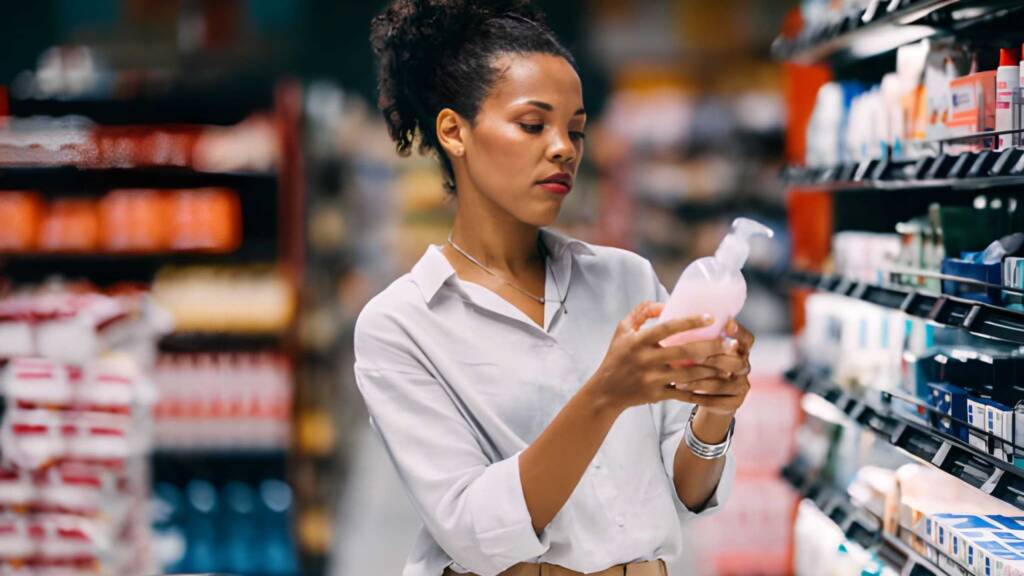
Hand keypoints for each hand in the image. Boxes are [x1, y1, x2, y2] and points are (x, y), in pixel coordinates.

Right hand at [584, 302, 737, 413]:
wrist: (605, 391)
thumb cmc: (617, 356)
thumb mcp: (623, 329)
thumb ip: (641, 312)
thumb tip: (666, 303)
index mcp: (638, 341)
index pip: (667, 328)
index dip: (690, 322)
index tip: (711, 317)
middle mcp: (645, 360)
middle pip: (684, 353)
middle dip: (710, 347)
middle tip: (730, 343)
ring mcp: (652, 380)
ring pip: (689, 375)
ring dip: (712, 370)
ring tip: (730, 363)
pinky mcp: (657, 396)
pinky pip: (684, 395)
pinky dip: (703, 392)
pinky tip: (718, 386)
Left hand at [677, 319, 754, 415]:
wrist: (712, 398)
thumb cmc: (703, 366)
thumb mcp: (703, 350)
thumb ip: (699, 338)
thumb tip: (674, 317)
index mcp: (741, 350)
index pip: (747, 339)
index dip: (739, 332)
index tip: (727, 324)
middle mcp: (744, 367)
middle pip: (736, 362)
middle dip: (714, 358)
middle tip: (694, 357)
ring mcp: (742, 386)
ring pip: (723, 384)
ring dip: (699, 382)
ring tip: (678, 381)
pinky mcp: (735, 403)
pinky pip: (715, 401)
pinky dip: (696, 397)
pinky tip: (680, 393)